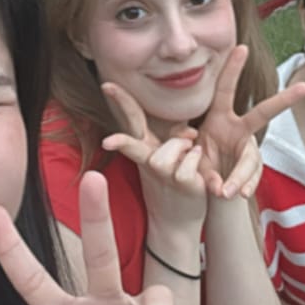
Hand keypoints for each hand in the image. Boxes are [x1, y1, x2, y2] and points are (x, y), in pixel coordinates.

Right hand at [101, 82, 207, 235]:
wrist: (180, 220)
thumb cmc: (176, 182)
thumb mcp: (174, 155)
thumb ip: (177, 138)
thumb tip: (188, 131)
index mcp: (147, 148)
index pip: (132, 120)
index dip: (121, 101)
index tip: (107, 83)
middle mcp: (149, 159)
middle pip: (134, 141)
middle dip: (122, 136)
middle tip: (108, 127)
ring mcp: (162, 173)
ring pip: (169, 150)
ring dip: (184, 149)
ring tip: (190, 158)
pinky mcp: (179, 183)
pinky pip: (187, 164)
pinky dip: (195, 162)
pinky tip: (197, 172)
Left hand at [196, 45, 304, 199]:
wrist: (206, 186)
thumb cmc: (195, 158)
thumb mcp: (182, 150)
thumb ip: (185, 150)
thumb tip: (197, 161)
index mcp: (219, 117)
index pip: (225, 89)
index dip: (233, 69)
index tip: (242, 47)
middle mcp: (239, 129)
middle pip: (264, 113)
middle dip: (283, 100)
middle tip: (302, 87)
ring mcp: (248, 149)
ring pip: (251, 158)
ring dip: (240, 175)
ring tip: (227, 191)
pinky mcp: (252, 169)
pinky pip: (252, 177)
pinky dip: (244, 186)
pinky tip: (240, 194)